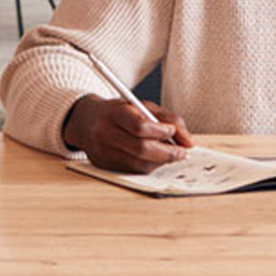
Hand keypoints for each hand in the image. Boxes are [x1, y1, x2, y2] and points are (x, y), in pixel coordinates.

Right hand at [63, 94, 193, 173]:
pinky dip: (150, 166)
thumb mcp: (141, 105)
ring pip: (139, 164)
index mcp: (114, 113)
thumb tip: (189, 141)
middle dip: (167, 152)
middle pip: (141, 149)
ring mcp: (103, 153)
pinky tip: (156, 159)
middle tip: (182, 152)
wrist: (86, 121)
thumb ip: (168, 119)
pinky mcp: (105, 166)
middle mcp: (105, 134)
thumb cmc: (118, 112)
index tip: (173, 131)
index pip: (139, 126)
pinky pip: (133, 170)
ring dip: (161, 161)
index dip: (160, 131)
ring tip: (172, 154)